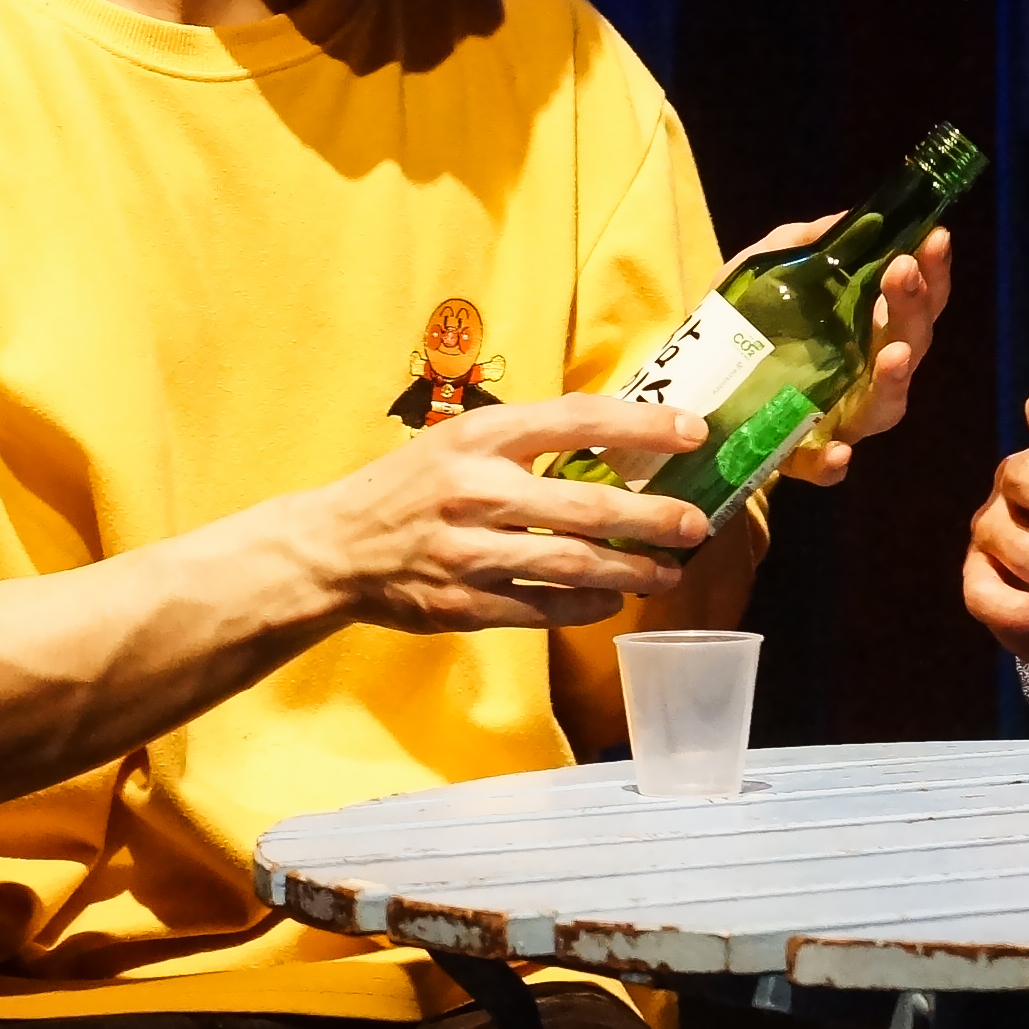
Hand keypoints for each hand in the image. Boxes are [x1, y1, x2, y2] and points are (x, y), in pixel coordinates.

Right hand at [312, 395, 717, 632]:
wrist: (334, 547)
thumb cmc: (409, 487)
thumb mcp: (460, 442)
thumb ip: (528, 441)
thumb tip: (621, 443)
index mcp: (479, 437)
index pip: (577, 419)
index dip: (642, 425)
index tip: (693, 432)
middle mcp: (475, 489)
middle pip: (585, 504)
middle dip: (651, 517)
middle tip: (694, 525)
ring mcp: (467, 551)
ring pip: (569, 564)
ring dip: (628, 571)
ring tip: (666, 574)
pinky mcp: (461, 604)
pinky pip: (538, 609)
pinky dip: (582, 607)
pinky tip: (611, 601)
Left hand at [722, 217, 956, 487]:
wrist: (690, 378)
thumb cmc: (744, 320)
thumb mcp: (764, 269)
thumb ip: (801, 244)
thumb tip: (848, 220)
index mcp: (867, 326)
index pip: (916, 298)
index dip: (933, 271)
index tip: (935, 239)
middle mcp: (866, 372)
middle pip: (911, 344)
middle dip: (913, 307)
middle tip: (903, 271)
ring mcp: (841, 416)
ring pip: (885, 406)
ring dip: (894, 380)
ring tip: (894, 354)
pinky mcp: (803, 454)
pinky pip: (825, 466)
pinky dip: (834, 462)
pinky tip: (838, 450)